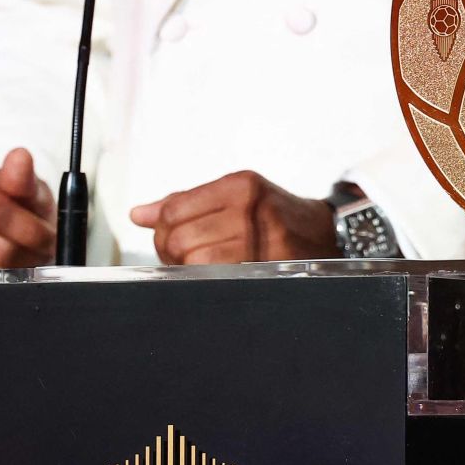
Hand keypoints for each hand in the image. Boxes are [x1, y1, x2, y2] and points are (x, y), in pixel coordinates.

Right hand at [0, 146, 53, 267]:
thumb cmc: (14, 205)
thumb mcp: (27, 189)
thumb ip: (23, 178)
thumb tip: (20, 157)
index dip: (31, 229)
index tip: (46, 234)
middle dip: (28, 252)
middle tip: (37, 247)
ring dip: (16, 271)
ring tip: (22, 257)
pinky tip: (4, 271)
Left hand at [129, 170, 338, 264]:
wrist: (325, 235)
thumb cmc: (275, 214)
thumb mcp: (236, 194)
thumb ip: (185, 202)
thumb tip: (139, 215)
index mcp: (239, 186)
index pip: (173, 211)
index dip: (162, 228)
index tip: (169, 234)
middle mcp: (249, 211)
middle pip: (178, 238)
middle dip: (171, 251)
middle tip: (183, 254)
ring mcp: (259, 241)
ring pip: (192, 261)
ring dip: (187, 267)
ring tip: (201, 263)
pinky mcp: (265, 268)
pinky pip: (215, 277)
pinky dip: (206, 277)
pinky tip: (215, 272)